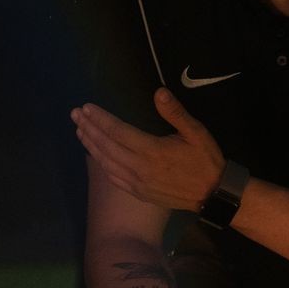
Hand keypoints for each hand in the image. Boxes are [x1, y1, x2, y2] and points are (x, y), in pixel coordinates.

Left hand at [72, 90, 224, 211]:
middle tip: (75, 115)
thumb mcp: (197, 133)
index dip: (101, 118)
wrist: (214, 195)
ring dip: (91, 146)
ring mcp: (137, 183)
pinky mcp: (139, 194)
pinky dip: (101, 165)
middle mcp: (140, 168)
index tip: (87, 107)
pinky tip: (96, 156)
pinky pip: (114, 178)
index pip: (118, 131)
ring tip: (80, 131)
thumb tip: (158, 93)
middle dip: (89, 129)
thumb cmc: (205, 160)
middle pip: (106, 146)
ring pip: (106, 163)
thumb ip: (176, 113)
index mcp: (152, 150)